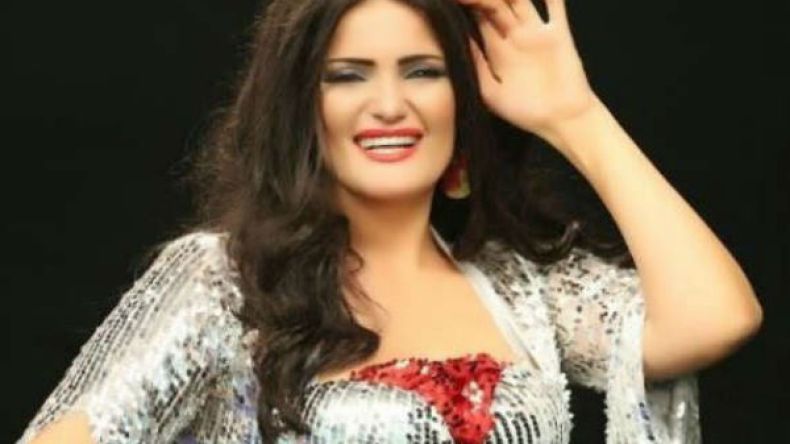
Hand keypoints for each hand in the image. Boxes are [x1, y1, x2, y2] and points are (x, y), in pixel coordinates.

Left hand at [458, 0, 599, 140]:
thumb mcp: (490, 92)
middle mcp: (515, 36)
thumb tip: (461, 41)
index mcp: (497, 49)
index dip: (465, 3)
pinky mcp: (559, 34)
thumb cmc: (525, 112)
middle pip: (495, 3)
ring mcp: (537, 32)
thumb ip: (476, 66)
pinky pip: (555, 6)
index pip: (477, 17)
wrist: (561, 121)